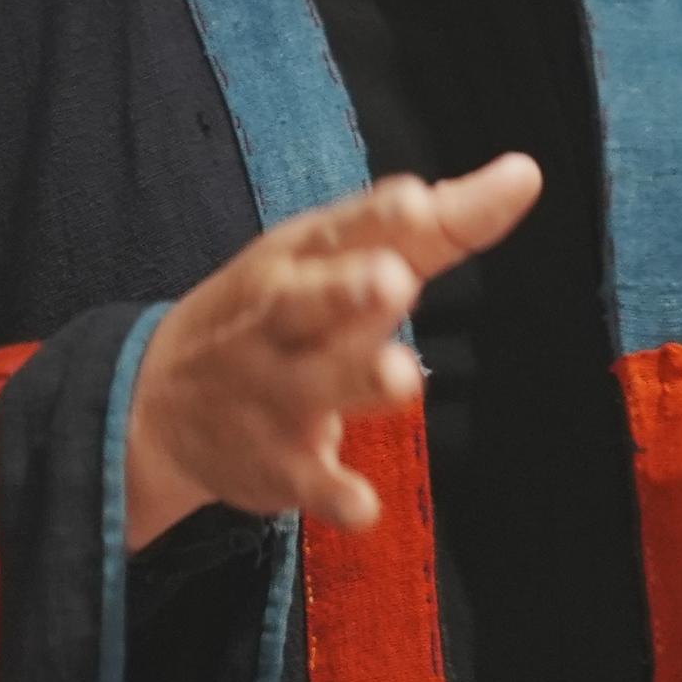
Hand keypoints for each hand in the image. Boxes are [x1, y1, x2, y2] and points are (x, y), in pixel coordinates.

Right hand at [124, 155, 540, 547]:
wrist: (158, 404)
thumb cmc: (280, 309)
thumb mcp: (337, 255)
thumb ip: (433, 224)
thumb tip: (523, 174)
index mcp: (302, 257)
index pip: (345, 229)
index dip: (381, 216)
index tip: (419, 199)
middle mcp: (283, 317)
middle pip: (313, 300)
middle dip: (348, 289)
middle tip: (393, 280)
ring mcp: (275, 391)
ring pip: (317, 385)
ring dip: (358, 381)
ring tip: (405, 378)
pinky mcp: (276, 463)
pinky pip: (306, 481)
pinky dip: (333, 494)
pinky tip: (365, 507)